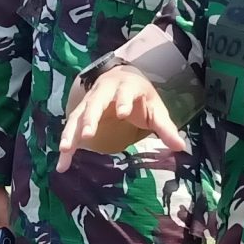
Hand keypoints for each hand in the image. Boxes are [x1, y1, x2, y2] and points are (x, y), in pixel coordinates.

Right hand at [54, 66, 186, 171]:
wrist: (122, 79)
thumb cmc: (141, 97)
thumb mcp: (155, 110)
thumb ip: (166, 128)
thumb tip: (181, 147)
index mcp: (126, 86)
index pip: (125, 93)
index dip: (123, 101)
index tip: (123, 113)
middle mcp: (104, 91)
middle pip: (95, 103)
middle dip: (90, 119)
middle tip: (86, 135)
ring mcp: (89, 101)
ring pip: (77, 115)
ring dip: (70, 133)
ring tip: (65, 151)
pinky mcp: (80, 112)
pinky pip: (71, 128)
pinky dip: (66, 144)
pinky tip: (62, 164)